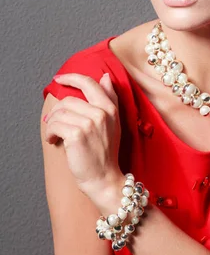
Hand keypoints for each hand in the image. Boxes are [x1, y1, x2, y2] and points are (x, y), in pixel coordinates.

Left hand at [43, 72, 121, 198]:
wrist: (104, 178)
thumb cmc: (105, 152)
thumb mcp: (113, 122)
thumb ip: (110, 98)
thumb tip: (105, 77)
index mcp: (110, 108)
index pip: (89, 83)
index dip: (71, 77)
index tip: (59, 78)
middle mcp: (102, 113)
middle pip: (68, 99)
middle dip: (57, 111)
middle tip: (55, 122)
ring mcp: (90, 123)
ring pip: (60, 112)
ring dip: (52, 123)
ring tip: (55, 134)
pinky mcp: (77, 135)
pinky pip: (55, 125)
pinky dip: (50, 133)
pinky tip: (53, 140)